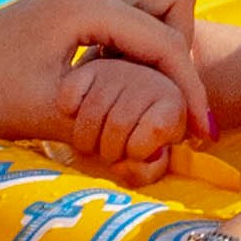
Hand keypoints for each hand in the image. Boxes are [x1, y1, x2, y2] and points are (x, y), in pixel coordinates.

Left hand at [0, 0, 208, 144]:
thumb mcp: (49, 112)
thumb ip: (114, 113)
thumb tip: (168, 126)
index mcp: (90, 5)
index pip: (168, 43)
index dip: (191, 90)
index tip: (200, 134)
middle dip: (181, 50)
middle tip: (166, 98)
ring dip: (160, 41)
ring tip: (141, 90)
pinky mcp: (68, 4)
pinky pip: (126, 11)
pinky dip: (135, 41)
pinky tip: (110, 81)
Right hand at [64, 53, 191, 183]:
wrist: (121, 118)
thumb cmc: (138, 145)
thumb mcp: (151, 164)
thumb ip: (147, 171)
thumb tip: (134, 159)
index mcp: (172, 102)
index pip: (155, 129)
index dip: (137, 151)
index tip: (134, 154)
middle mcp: (149, 79)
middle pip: (119, 124)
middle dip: (109, 151)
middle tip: (109, 155)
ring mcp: (119, 71)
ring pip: (93, 113)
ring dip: (86, 141)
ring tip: (94, 144)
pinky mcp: (89, 69)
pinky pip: (71, 92)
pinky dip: (68, 110)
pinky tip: (75, 117)